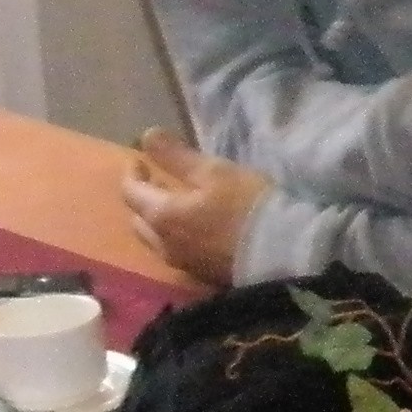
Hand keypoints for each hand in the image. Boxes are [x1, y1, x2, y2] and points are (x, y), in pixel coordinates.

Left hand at [123, 130, 269, 284]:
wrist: (279, 253)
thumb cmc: (245, 205)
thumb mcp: (214, 171)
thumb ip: (176, 156)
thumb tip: (146, 136)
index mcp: (161, 215)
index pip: (131, 193)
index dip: (132, 173)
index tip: (140, 160)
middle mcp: (163, 244)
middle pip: (139, 220)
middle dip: (142, 199)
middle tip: (155, 181)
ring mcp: (181, 263)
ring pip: (155, 240)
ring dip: (156, 220)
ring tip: (173, 204)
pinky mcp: (200, 275)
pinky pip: (175, 253)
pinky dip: (174, 236)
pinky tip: (193, 229)